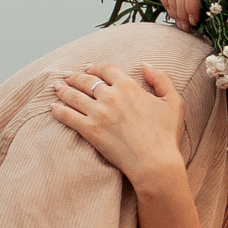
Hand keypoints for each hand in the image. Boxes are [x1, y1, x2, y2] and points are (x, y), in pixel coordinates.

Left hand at [49, 61, 191, 189]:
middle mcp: (111, 95)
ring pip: (73, 95)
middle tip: (68, 78)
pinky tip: (53, 107)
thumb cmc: (166, 135)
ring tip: (57, 88)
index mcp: (129, 86)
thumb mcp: (174, 102)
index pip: (106, 69)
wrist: (155, 162)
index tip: (89, 69)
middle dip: (75, 77)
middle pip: (86, 80)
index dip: (95, 67)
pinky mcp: (89, 130)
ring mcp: (98, 113)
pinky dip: (58, 109)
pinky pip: (67, 115)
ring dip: (63, 90)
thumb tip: (146, 65)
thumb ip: (161, 79)